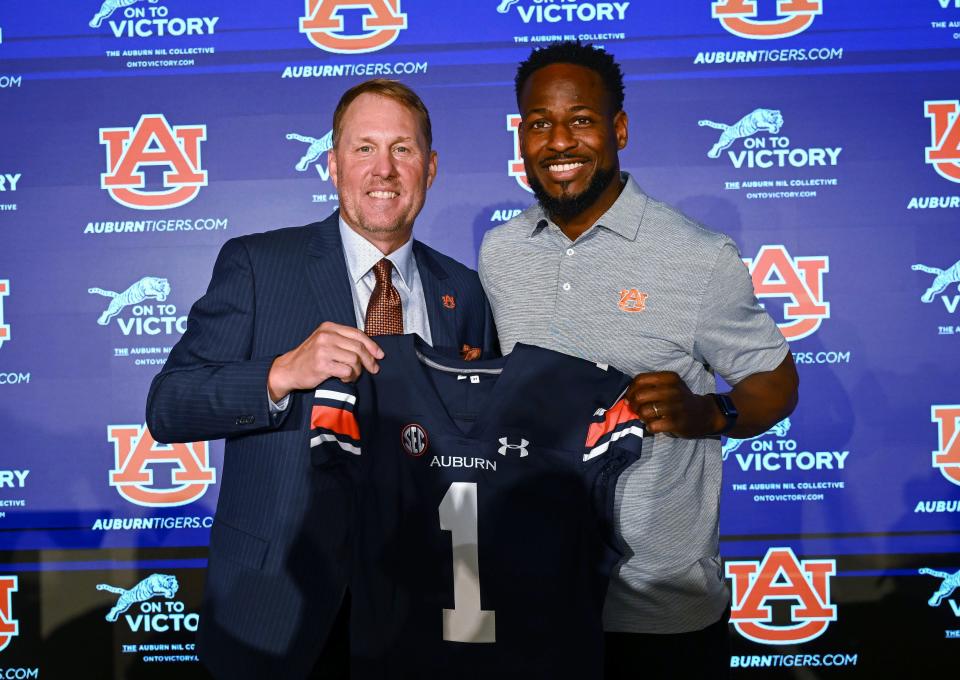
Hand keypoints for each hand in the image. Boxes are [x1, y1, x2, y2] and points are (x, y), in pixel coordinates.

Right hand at [267, 322, 383, 400]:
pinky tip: (344, 379)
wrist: (288, 370)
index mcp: (329, 327)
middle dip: (369, 360)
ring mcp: (323, 349)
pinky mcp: (322, 364)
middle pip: (358, 347)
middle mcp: (326, 335)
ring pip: (354, 360)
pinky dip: (349, 377)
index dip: (372, 345)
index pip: (357, 333)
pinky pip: (346, 371)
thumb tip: (371, 350)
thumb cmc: (310, 358)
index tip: (380, 355)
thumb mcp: (324, 341)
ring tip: (351, 375)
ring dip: (357, 371)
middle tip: (373, 369)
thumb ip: (343, 341)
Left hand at [625, 371, 721, 437]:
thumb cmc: (680, 399)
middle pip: (640, 396)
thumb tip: (626, 398)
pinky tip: (655, 426)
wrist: (705, 414)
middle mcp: (673, 390)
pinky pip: (652, 425)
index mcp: (669, 377)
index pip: (639, 380)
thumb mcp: (670, 385)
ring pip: (644, 411)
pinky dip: (650, 427)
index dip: (630, 390)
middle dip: (634, 405)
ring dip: (642, 417)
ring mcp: (675, 406)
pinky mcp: (676, 422)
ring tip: (647, 418)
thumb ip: (650, 386)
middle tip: (637, 410)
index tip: (630, 398)